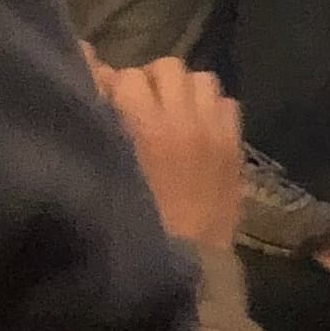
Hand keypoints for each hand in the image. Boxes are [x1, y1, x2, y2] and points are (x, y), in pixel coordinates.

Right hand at [89, 54, 244, 250]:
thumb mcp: (107, 172)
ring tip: (172, 114)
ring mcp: (213, 128)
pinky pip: (227, 102)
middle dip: (149, 81)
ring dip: (183, 90)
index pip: (125, 76)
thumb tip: (94, 82)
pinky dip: (211, 108)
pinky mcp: (235, 144)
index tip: (107, 101)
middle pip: (166, 67)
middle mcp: (181, 117)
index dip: (112, 86)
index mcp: (142, 126)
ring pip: (201, 78)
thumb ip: (101, 125)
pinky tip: (199, 129)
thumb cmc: (133, 223)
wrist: (185, 263)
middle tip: (140, 107)